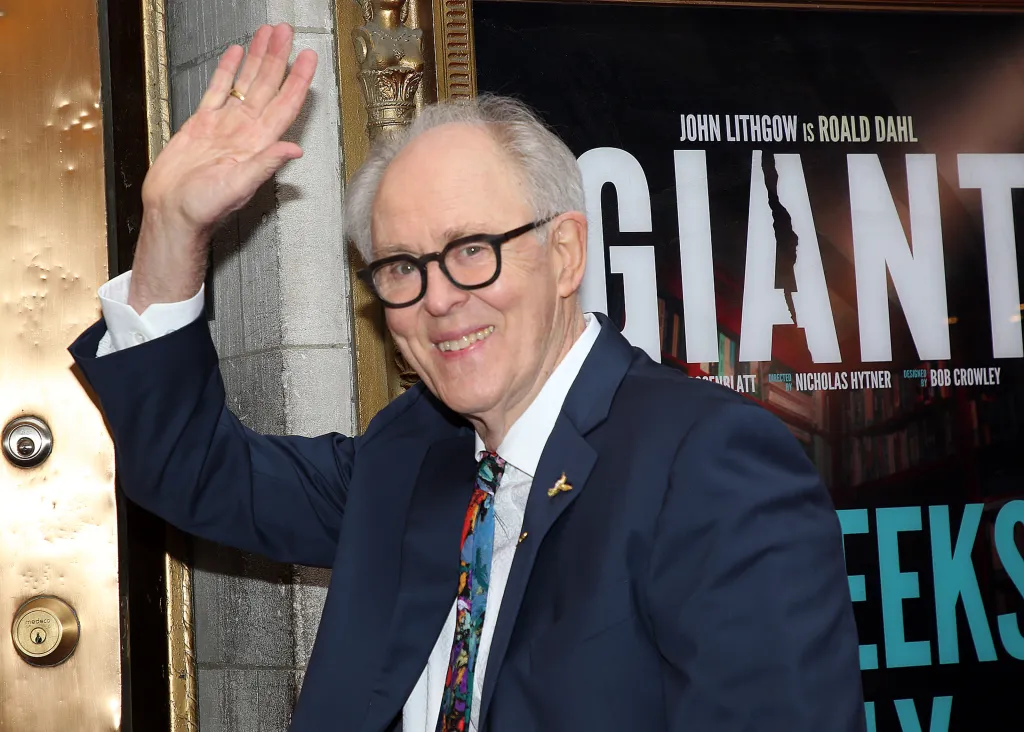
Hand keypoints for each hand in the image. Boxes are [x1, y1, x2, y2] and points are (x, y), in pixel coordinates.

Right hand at [128, 23, 317, 312]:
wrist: (171, 212)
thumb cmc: (203, 207)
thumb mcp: (238, 186)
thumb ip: (266, 164)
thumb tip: (294, 149)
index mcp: (257, 143)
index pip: (285, 104)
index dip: (298, 80)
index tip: (308, 57)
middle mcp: (246, 131)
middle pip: (268, 86)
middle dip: (279, 58)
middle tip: (287, 33)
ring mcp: (225, 126)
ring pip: (246, 83)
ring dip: (259, 59)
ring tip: (268, 35)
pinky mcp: (203, 124)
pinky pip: (219, 90)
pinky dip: (228, 71)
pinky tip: (237, 55)